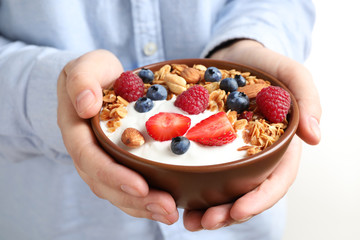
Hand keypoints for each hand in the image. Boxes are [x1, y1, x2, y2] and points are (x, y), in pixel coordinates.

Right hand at [57, 50, 177, 224]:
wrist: (100, 82)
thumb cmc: (95, 73)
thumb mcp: (87, 66)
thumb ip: (82, 80)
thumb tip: (85, 105)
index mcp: (76, 131)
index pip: (90, 158)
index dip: (113, 175)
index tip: (140, 186)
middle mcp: (87, 152)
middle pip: (105, 184)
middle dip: (135, 200)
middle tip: (167, 209)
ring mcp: (101, 160)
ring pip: (116, 192)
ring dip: (143, 207)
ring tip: (170, 213)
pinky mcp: (117, 163)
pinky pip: (127, 187)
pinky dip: (145, 199)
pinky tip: (168, 204)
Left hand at [183, 40, 320, 230]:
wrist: (235, 56)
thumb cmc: (266, 66)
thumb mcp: (290, 74)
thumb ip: (306, 98)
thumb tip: (315, 137)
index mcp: (279, 146)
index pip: (275, 181)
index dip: (259, 200)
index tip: (237, 210)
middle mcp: (257, 156)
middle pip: (247, 194)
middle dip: (228, 213)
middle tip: (204, 222)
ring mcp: (233, 154)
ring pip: (225, 190)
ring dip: (208, 210)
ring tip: (188, 220)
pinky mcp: (212, 148)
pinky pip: (205, 173)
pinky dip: (194, 188)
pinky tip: (179, 199)